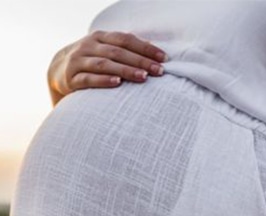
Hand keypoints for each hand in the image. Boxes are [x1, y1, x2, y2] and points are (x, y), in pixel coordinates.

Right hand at [48, 31, 166, 103]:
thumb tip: (154, 48)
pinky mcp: (71, 78)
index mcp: (100, 37)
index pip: (126, 39)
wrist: (57, 70)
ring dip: (125, 70)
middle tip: (159, 71)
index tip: (164, 58)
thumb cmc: (93, 59)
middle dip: (140, 61)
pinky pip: (88, 79)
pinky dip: (103, 80)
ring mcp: (78, 61)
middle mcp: (88, 46)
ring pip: (104, 64)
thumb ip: (127, 48)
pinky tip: (117, 83)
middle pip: (118, 52)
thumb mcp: (106, 48)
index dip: (146, 48)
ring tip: (143, 77)